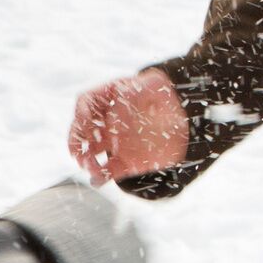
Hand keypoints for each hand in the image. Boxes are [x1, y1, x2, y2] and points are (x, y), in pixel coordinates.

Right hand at [68, 69, 190, 179]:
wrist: (187, 118)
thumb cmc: (167, 94)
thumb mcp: (155, 84)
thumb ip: (136, 91)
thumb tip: (116, 113)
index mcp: (108, 99)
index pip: (85, 103)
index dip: (82, 113)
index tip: (88, 123)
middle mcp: (107, 121)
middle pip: (81, 130)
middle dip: (76, 141)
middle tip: (79, 150)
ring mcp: (114, 142)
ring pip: (90, 152)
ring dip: (85, 160)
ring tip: (90, 166)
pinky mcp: (125, 161)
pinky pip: (108, 171)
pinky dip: (100, 177)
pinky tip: (99, 178)